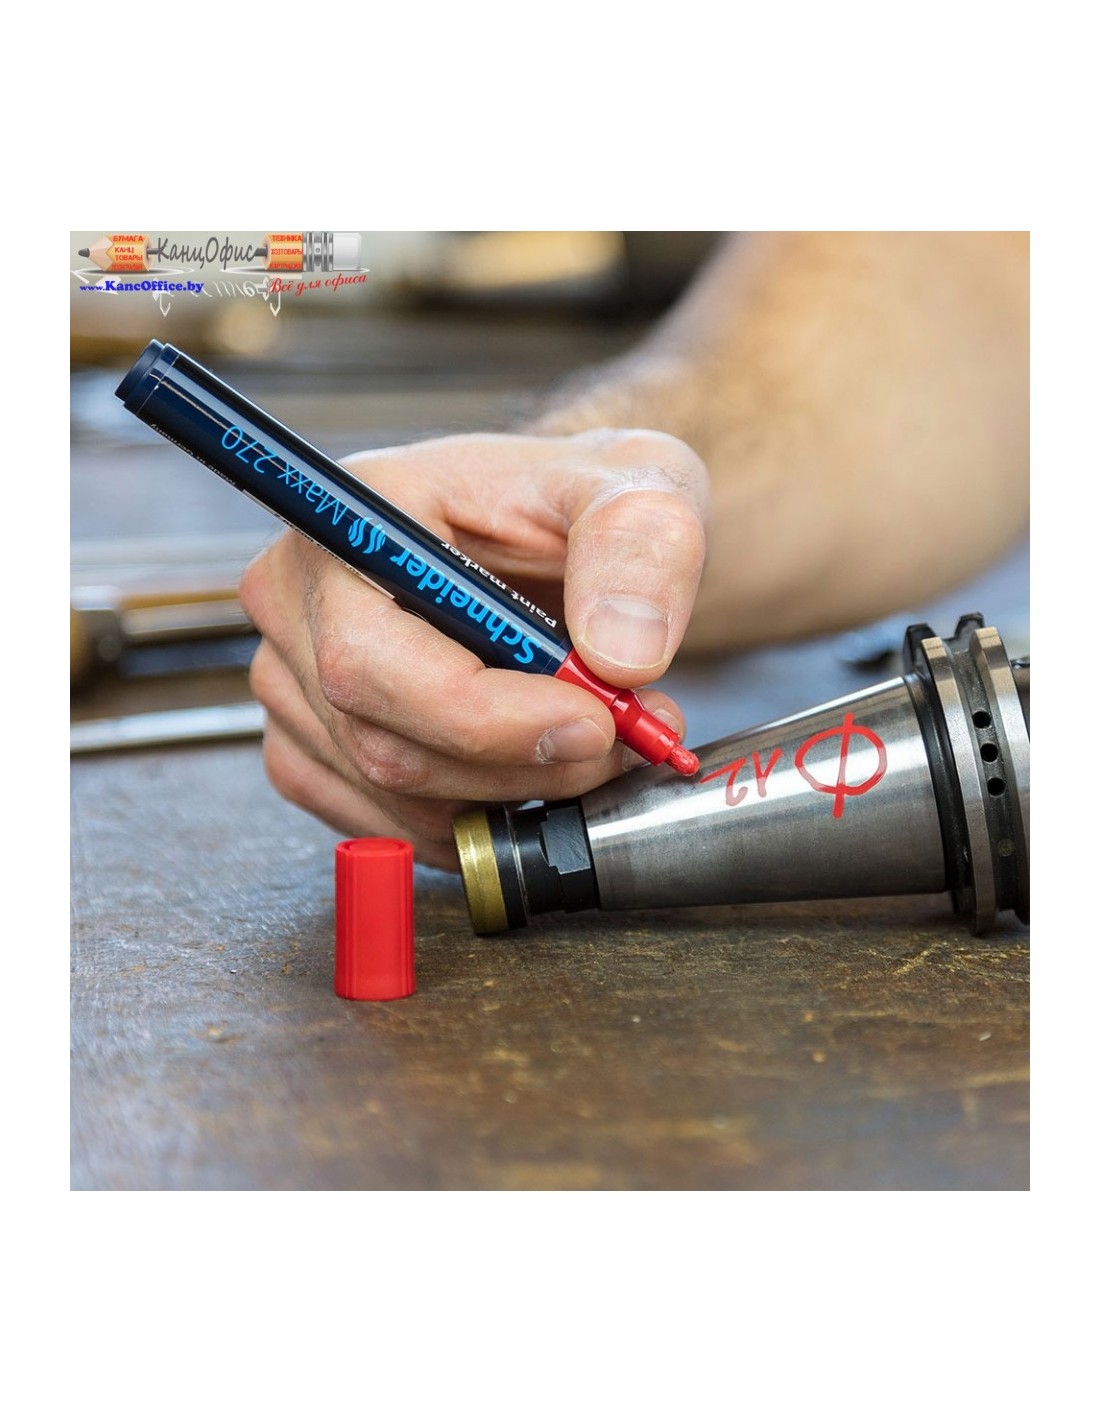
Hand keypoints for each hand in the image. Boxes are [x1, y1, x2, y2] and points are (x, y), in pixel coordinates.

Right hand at [239, 428, 707, 867]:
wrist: (565, 529)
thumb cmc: (579, 499)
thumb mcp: (639, 488)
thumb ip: (637, 553)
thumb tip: (620, 658)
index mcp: (351, 519)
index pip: (370, 657)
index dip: (484, 718)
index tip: (593, 724)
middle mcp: (296, 598)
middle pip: (381, 744)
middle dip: (520, 768)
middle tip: (618, 742)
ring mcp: (291, 677)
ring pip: (393, 797)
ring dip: (510, 796)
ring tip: (590, 744)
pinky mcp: (310, 741)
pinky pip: (385, 823)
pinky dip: (474, 818)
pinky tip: (530, 771)